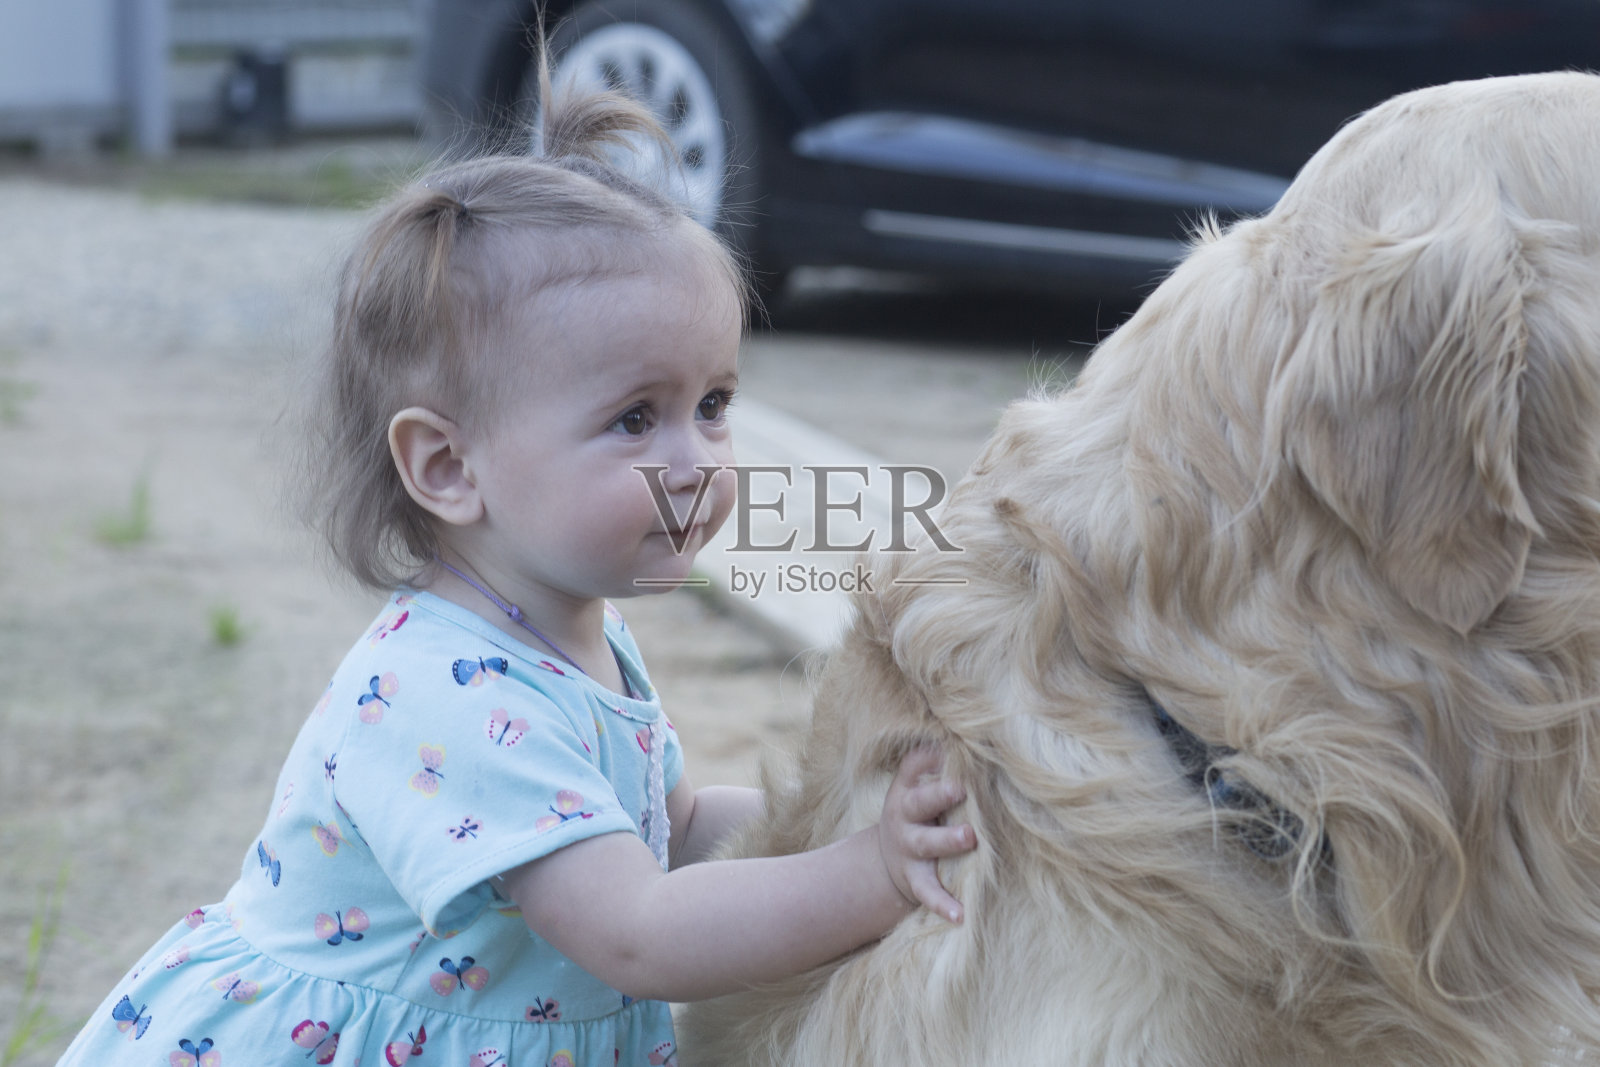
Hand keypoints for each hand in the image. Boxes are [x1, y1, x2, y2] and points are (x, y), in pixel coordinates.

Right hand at [876, 744, 976, 923]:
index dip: (932, 758)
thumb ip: (936, 762)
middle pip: (919, 803)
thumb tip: (974, 730)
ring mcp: (909, 848)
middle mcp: (906, 816)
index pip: (916, 766)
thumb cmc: (918, 812)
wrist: (886, 859)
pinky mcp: (916, 880)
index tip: (953, 748)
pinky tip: (960, 915)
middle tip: (962, 789)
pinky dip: (943, 904)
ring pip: (926, 843)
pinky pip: (929, 892)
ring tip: (969, 838)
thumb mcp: (917, 785)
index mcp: (908, 788)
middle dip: (939, 795)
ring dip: (947, 840)